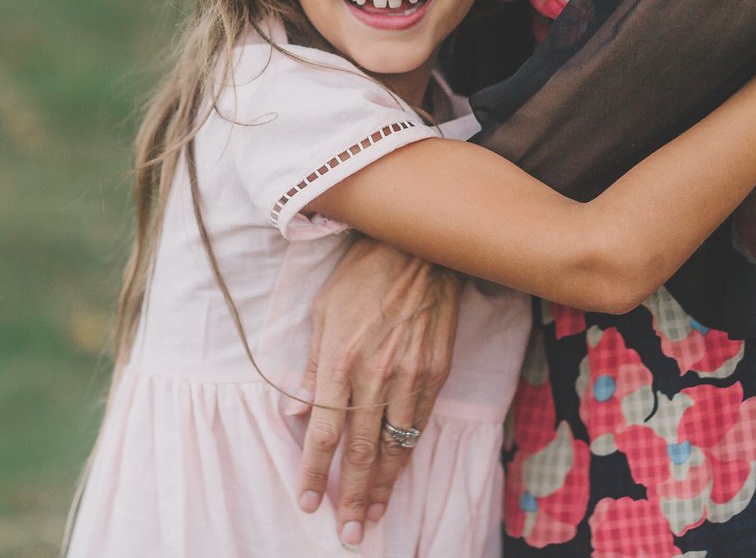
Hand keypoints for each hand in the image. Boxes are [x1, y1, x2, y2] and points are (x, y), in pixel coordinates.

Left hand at [294, 236, 462, 548]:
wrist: (419, 248)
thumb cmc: (364, 274)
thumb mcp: (325, 311)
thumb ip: (312, 366)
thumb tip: (296, 410)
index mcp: (340, 360)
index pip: (324, 433)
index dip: (315, 473)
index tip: (309, 503)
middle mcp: (375, 374)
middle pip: (360, 451)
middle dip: (352, 497)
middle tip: (348, 532)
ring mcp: (409, 374)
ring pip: (395, 444)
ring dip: (382, 486)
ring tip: (372, 516)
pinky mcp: (436, 370)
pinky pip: (420, 421)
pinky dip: (407, 452)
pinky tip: (398, 470)